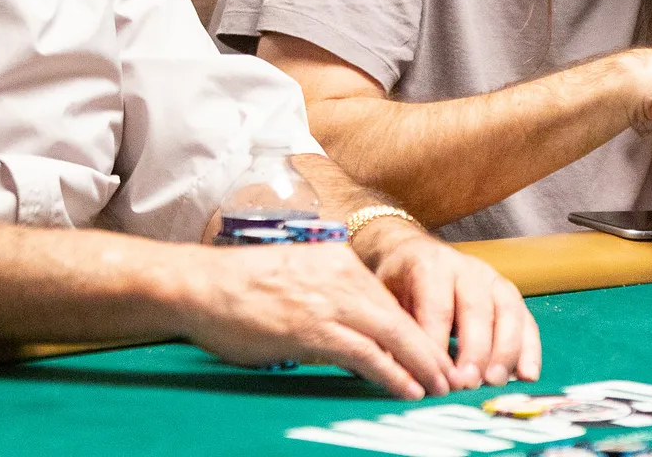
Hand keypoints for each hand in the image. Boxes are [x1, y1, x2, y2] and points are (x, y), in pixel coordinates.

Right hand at [182, 243, 453, 399]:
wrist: (200, 284)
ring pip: (394, 335)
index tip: (432, 351)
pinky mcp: (315, 330)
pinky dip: (392, 373)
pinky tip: (407, 389)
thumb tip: (350, 334)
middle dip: (430, 349)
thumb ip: (328, 298)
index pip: (389, 299)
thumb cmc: (238, 287)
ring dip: (422, 365)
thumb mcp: (296, 280)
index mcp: (339, 261)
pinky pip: (367, 354)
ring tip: (438, 388)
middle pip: (401, 316)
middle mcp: (343, 276)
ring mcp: (330, 302)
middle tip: (450, 374)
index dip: (414, 330)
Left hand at [361, 223, 540, 390]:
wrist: (411, 252)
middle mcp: (466, 268)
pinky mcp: (508, 293)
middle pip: (476, 308)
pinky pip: (526, 320)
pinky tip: (527, 376)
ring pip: (507, 312)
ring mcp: (492, 278)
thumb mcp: (386, 301)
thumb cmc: (398, 284)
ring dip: (504, 350)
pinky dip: (529, 349)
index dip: (439, 344)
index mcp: (430, 266)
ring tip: (495, 382)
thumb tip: (400, 377)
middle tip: (467, 384)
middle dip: (474, 350)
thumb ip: (395, 334)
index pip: (437, 307)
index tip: (436, 378)